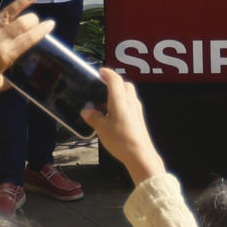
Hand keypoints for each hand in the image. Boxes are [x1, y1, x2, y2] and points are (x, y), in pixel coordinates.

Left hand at [0, 0, 53, 105]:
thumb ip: (10, 80)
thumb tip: (18, 79)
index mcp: (7, 55)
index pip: (29, 39)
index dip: (42, 30)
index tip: (50, 24)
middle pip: (21, 24)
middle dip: (33, 20)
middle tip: (37, 19)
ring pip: (6, 15)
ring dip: (20, 4)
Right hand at [82, 69, 164, 183]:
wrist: (140, 155)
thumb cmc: (121, 139)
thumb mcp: (101, 128)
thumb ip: (93, 117)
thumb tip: (86, 111)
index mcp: (120, 99)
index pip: (115, 79)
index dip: (107, 73)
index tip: (101, 71)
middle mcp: (131, 101)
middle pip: (125, 84)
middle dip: (115, 82)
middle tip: (103, 86)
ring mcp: (137, 110)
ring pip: (129, 94)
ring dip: (119, 93)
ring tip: (106, 101)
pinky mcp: (139, 119)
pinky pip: (130, 105)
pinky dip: (122, 104)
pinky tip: (114, 115)